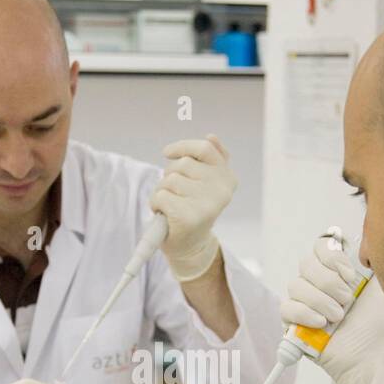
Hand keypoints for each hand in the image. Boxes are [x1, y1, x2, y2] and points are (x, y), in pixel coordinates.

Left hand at [151, 134, 236, 281]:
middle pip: (182, 163)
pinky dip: (155, 204)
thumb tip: (211, 136)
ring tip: (171, 205)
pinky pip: (160, 195)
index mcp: (227, 179)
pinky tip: (165, 214)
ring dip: (162, 191)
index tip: (167, 152)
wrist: (190, 247)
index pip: (205, 148)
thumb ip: (213, 160)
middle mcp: (221, 190)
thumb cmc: (194, 210)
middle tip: (175, 193)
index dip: (183, 146)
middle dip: (170, 175)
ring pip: (170, 179)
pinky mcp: (188, 216)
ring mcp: (206, 204)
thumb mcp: (207, 184)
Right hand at [281, 234, 383, 383]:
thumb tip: (353, 243)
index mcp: (336, 271)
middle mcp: (318, 284)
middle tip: (347, 301)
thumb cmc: (377, 324)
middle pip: (305, 263)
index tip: (351, 275)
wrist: (372, 354)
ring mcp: (304, 303)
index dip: (332, 257)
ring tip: (339, 317)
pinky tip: (322, 323)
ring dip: (320, 300)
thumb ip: (369, 259)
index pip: (320, 246)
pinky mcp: (293, 323)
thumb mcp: (382, 285)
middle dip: (329, 282)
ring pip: (295, 285)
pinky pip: (287, 308)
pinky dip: (305, 313)